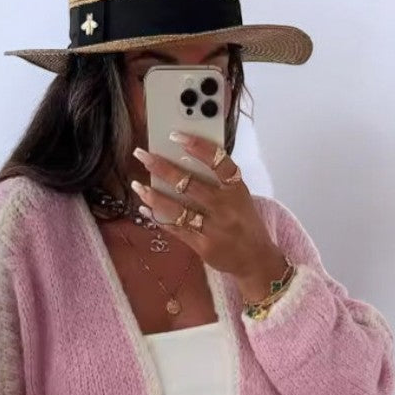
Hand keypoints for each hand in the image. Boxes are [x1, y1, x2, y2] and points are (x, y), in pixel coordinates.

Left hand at [130, 131, 288, 301]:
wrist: (256, 259)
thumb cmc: (245, 222)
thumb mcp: (239, 197)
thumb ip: (218, 181)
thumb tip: (182, 159)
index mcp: (237, 189)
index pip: (219, 162)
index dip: (198, 147)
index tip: (175, 135)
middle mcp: (226, 207)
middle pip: (190, 184)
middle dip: (162, 167)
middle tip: (142, 155)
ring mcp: (214, 228)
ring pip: (178, 209)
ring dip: (154, 196)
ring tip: (138, 185)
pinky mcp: (203, 246)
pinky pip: (175, 229)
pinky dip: (158, 218)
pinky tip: (145, 209)